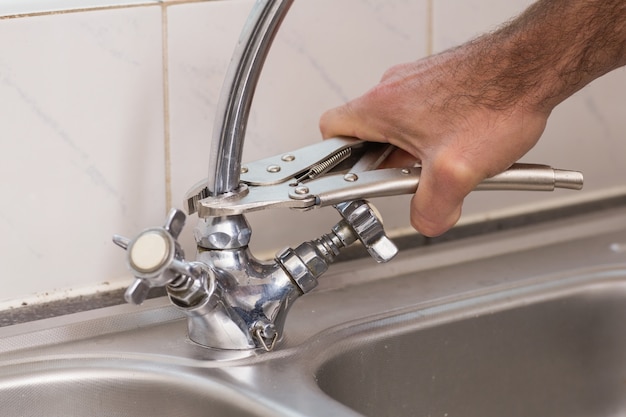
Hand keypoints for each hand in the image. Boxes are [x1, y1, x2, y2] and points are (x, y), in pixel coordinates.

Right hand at [320, 48, 548, 235]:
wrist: (533, 66)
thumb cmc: (497, 100)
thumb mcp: (457, 172)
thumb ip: (432, 209)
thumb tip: (425, 221)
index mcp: (381, 107)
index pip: (330, 131)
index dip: (332, 160)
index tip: (346, 178)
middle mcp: (393, 90)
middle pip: (367, 136)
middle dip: (386, 166)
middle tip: (408, 181)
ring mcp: (416, 84)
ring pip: (398, 129)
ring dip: (415, 153)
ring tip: (444, 166)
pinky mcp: (437, 84)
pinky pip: (423, 118)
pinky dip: (435, 138)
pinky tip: (462, 149)